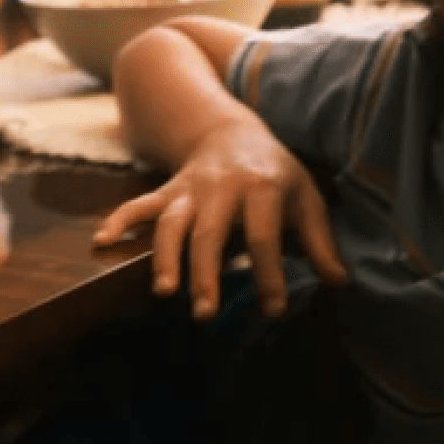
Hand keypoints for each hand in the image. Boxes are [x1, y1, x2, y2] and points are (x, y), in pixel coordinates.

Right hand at [92, 119, 347, 319]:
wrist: (230, 131)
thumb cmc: (274, 173)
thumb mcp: (305, 197)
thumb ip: (319, 240)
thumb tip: (340, 282)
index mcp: (262, 187)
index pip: (264, 235)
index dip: (269, 273)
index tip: (273, 310)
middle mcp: (222, 188)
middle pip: (210, 232)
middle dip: (206, 272)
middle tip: (204, 313)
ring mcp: (190, 189)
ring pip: (172, 223)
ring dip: (166, 256)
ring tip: (164, 291)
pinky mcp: (167, 192)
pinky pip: (139, 204)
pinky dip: (119, 219)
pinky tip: (102, 241)